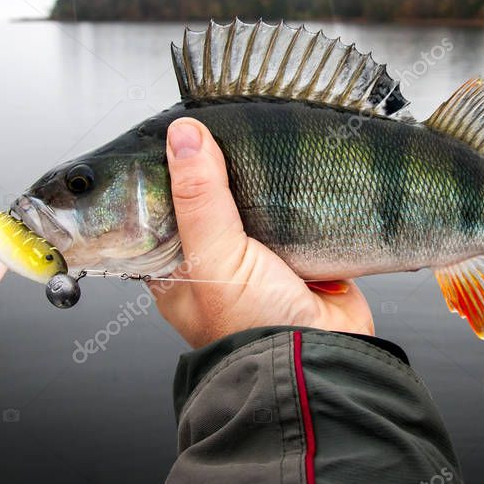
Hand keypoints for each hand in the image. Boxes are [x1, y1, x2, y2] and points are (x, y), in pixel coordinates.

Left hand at [151, 117, 374, 347]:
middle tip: (225, 125)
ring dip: (263, 180)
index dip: (165, 173)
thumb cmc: (253, 325)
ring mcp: (262, 258)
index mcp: (178, 269)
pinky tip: (300, 168)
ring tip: (263, 137)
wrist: (323, 357)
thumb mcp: (213, 257)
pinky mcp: (304, 254)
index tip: (175, 132)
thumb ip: (199, 197)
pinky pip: (298, 213)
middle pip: (211, 201)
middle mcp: (217, 263)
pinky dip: (301, 195)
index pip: (160, 210)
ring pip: (256, 204)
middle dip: (220, 169)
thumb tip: (184, 136)